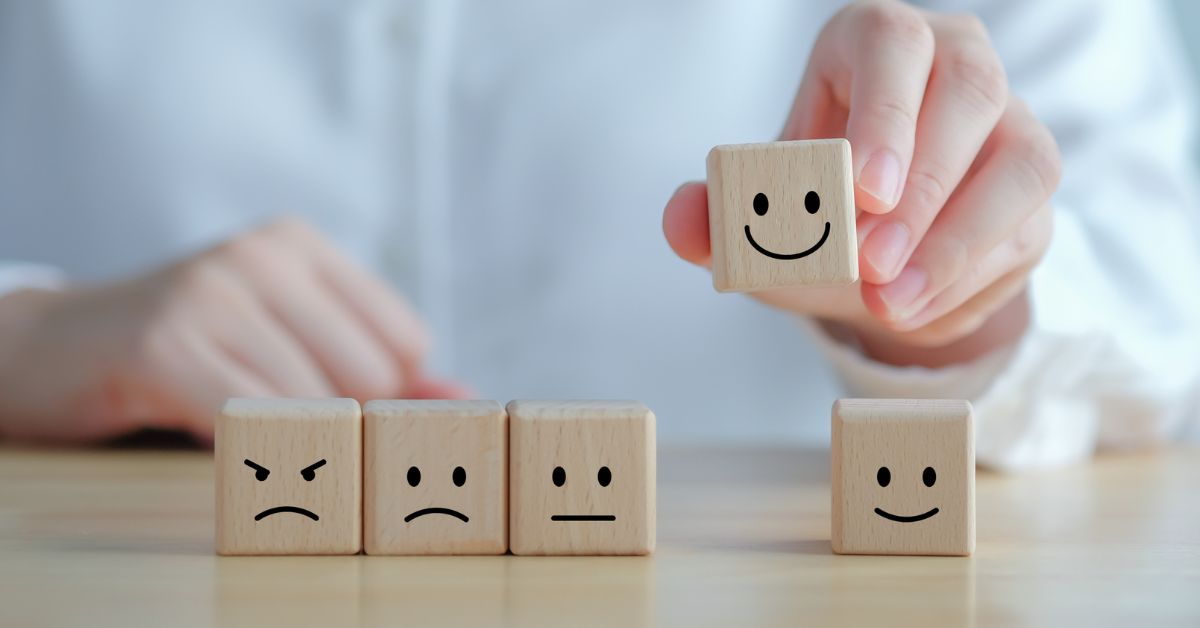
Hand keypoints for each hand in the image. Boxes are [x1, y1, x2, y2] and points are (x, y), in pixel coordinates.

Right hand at [0, 218, 469, 442]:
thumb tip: (466, 398)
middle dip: (340, 419)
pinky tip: (216, 434)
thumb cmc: (189, 348)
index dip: (385, 392)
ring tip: (239, 420)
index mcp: (302, 244)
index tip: (338, 404)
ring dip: (288, 440)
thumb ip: (377, 369)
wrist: (58, 345)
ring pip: (317, 401)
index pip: (408, 339)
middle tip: (282, 419)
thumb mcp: (286, 342)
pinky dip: (249, 448)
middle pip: (371, 375)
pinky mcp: (165, 340)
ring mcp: (213, 291)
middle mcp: (263, 255)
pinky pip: (252, 417)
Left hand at [663, 0, 1060, 364]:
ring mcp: (1009, 122)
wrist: (870, 250)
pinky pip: (1025, 229)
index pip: (892, 44)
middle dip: (922, 189)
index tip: (863, 189)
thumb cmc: (812, 204)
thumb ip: (714, 214)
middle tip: (866, 263)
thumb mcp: (758, 210)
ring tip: (887, 303)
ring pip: (1022, 163)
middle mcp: (955, 64)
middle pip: (971, 95)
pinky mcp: (1031, 188)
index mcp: (875, 43)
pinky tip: (912, 311)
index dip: (884, 111)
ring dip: (956, 242)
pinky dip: (968, 280)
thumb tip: (681, 220)